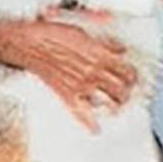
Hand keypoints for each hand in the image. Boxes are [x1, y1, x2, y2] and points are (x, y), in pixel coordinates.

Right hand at [0, 12, 136, 132]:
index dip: (134, 74)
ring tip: (118, 106)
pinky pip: (82, 115)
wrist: (28, 43)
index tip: (134, 76)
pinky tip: (96, 129)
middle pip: (122, 89)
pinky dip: (91, 125)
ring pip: (109, 103)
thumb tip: (120, 48)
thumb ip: (105, 43)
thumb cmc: (52, 34)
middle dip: (128, 91)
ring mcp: (82, 86)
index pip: (127, 70)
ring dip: (117, 106)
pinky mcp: (67, 95)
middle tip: (128, 91)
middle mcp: (94, 72)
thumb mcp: (83, 32)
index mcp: (99, 54)